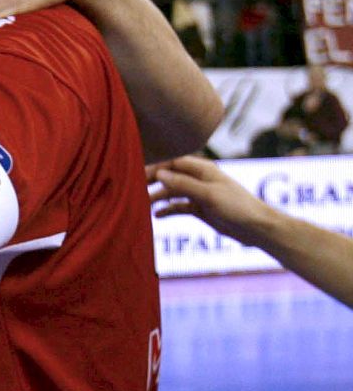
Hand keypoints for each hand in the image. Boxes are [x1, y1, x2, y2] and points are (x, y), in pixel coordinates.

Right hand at [147, 156, 273, 247]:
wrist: (256, 228)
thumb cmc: (237, 206)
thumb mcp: (208, 194)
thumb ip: (183, 184)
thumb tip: (159, 174)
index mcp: (202, 169)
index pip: (172, 162)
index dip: (154, 167)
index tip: (137, 176)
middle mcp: (199, 179)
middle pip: (170, 176)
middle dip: (152, 182)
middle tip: (134, 190)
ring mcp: (199, 194)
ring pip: (172, 192)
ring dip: (158, 197)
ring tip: (143, 206)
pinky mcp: (200, 208)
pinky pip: (179, 206)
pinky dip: (168, 210)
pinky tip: (157, 216)